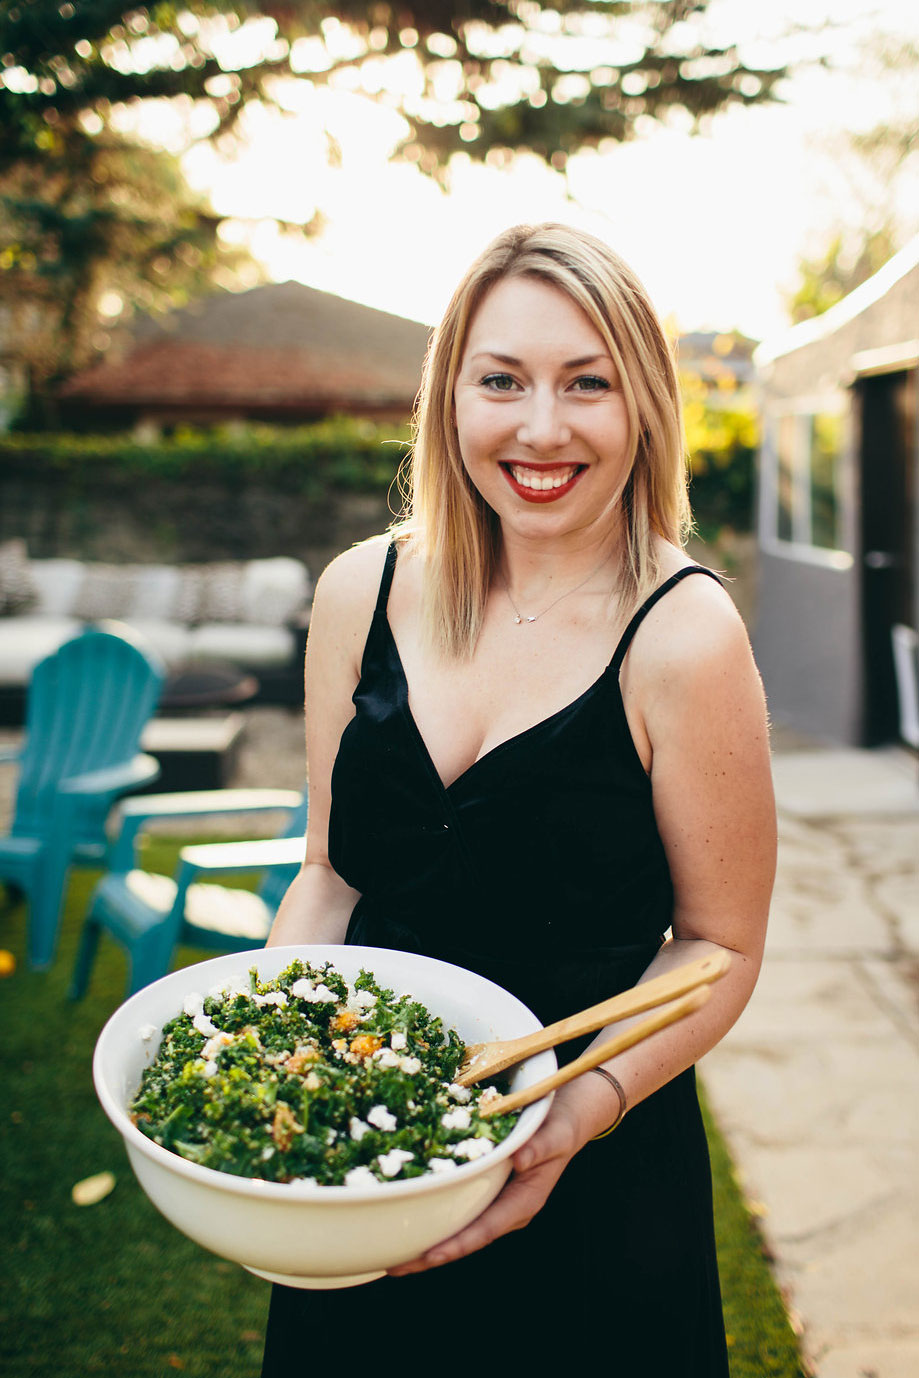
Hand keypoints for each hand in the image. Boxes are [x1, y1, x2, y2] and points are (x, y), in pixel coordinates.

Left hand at [387, 1085, 592, 1275]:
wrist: (566, 1118)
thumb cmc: (561, 1126)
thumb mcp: (556, 1134)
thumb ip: (541, 1147)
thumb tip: (520, 1159)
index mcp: (523, 1202)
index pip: (485, 1230)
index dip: (457, 1244)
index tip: (429, 1256)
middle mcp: (506, 1210)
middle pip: (465, 1239)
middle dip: (430, 1256)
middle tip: (393, 1267)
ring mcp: (495, 1203)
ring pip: (458, 1229)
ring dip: (427, 1243)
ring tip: (390, 1255)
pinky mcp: (485, 1191)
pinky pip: (457, 1210)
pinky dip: (433, 1217)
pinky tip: (407, 1218)